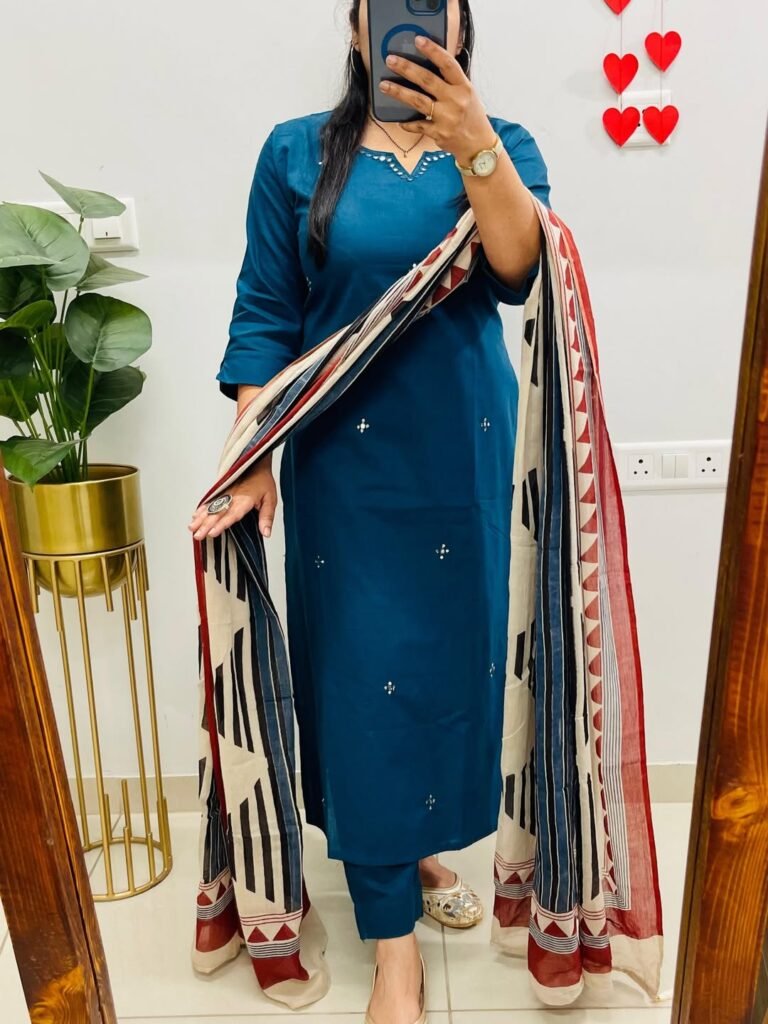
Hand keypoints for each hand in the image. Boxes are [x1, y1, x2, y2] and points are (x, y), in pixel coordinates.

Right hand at [188, 452, 276, 541]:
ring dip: (201, 518)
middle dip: (206, 525)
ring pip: (211, 507)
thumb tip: (266, 533)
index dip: (221, 524)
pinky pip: (210, 501)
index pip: (232, 515)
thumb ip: (267, 517)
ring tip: (192, 528)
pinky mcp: (221, 491)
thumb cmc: (263, 481)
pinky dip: (202, 509)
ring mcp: (225, 493)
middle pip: (217, 513)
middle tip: (198, 535)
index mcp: (245, 500)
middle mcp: (232, 497)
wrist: (256, 462)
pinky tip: (195, 516)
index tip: (212, 533)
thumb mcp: (271, 499)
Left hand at [380, 35, 496, 165]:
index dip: (433, 51)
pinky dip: (407, 123)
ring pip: (418, 101)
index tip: (418, 40)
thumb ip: (452, 81)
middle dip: (407, 68)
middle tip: (390, 60)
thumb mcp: (467, 93)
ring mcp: (446, 118)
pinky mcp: (439, 134)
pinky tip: (398, 120)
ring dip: (399, 92)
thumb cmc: (471, 115)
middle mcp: (455, 101)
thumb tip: (429, 64)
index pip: (447, 64)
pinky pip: (418, 125)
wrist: (479, 144)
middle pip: (427, 80)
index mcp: (464, 87)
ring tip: (384, 85)